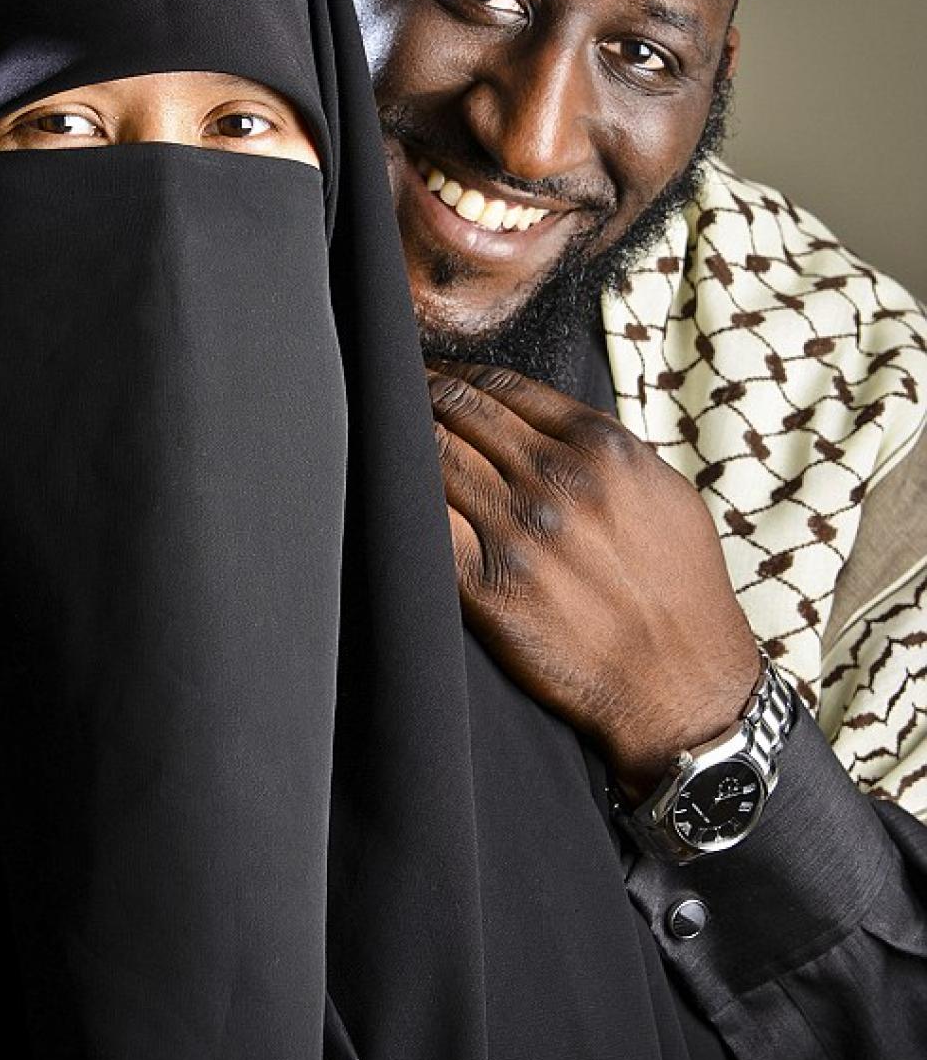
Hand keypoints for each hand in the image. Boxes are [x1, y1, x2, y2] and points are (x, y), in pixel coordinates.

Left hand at [427, 362, 759, 798]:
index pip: (501, 385)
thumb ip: (607, 448)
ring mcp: (519, 533)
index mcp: (602, 449)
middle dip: (416, 395)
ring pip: (432, 457)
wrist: (681, 685)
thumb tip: (544, 418)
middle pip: (458, 410)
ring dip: (398, 442)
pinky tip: (387, 495)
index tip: (431, 378)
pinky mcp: (489, 588)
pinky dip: (401, 501)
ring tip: (378, 438)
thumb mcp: (664, 493)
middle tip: (387, 396)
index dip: (454, 374)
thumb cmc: (680, 589)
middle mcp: (557, 480)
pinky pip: (425, 526)